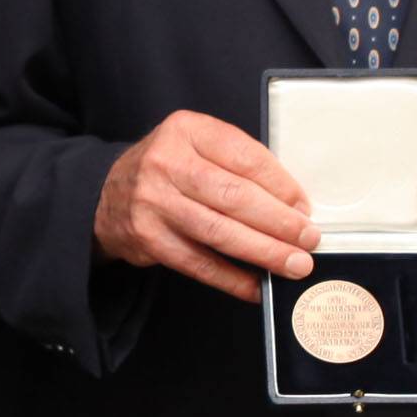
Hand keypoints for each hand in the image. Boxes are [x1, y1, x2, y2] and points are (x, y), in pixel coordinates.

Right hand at [92, 110, 317, 302]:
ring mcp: (154, 202)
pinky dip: (232, 278)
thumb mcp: (196, 146)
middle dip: (279, 222)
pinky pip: (199, 263)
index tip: (304, 207)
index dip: (281, 185)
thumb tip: (292, 205)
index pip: (244, 157)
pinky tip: (256, 286)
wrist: (107, 195)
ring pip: (219, 233)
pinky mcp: (148, 239)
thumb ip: (238, 165)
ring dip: (263, 252)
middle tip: (308, 239)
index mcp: (187, 130)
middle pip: (234, 197)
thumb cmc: (168, 170)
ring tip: (293, 264)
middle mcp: (166, 163)